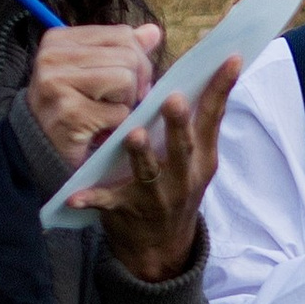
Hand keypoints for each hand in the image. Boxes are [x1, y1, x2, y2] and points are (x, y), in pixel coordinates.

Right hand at [28, 24, 162, 169]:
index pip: (122, 34)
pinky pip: (119, 112)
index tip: (130, 82)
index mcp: (60, 39)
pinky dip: (117, 125)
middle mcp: (54, 56)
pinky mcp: (70, 112)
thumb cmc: (70, 107)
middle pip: (128, 57)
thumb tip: (153, 32)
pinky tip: (98, 129)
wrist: (39, 146)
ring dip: (125, 105)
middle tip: (119, 104)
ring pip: (125, 80)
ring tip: (106, 114)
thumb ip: (121, 50)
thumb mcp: (92, 72)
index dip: (138, 61)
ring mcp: (58, 83)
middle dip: (135, 86)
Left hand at [66, 59, 239, 284]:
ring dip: (141, 155)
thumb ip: (199, 119)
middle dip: (179, 124)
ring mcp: (156, 196)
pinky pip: (107, 203)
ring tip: (133, 134)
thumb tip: (213, 69)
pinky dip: (92, 200)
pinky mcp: (127, 210)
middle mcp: (183, 176)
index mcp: (201, 157)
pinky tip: (74, 197)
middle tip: (174, 99)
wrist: (161, 246)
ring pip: (148, 173)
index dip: (221, 87)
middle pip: (183, 147)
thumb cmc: (177, 188)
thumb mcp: (198, 159)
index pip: (214, 116)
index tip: (230, 57)